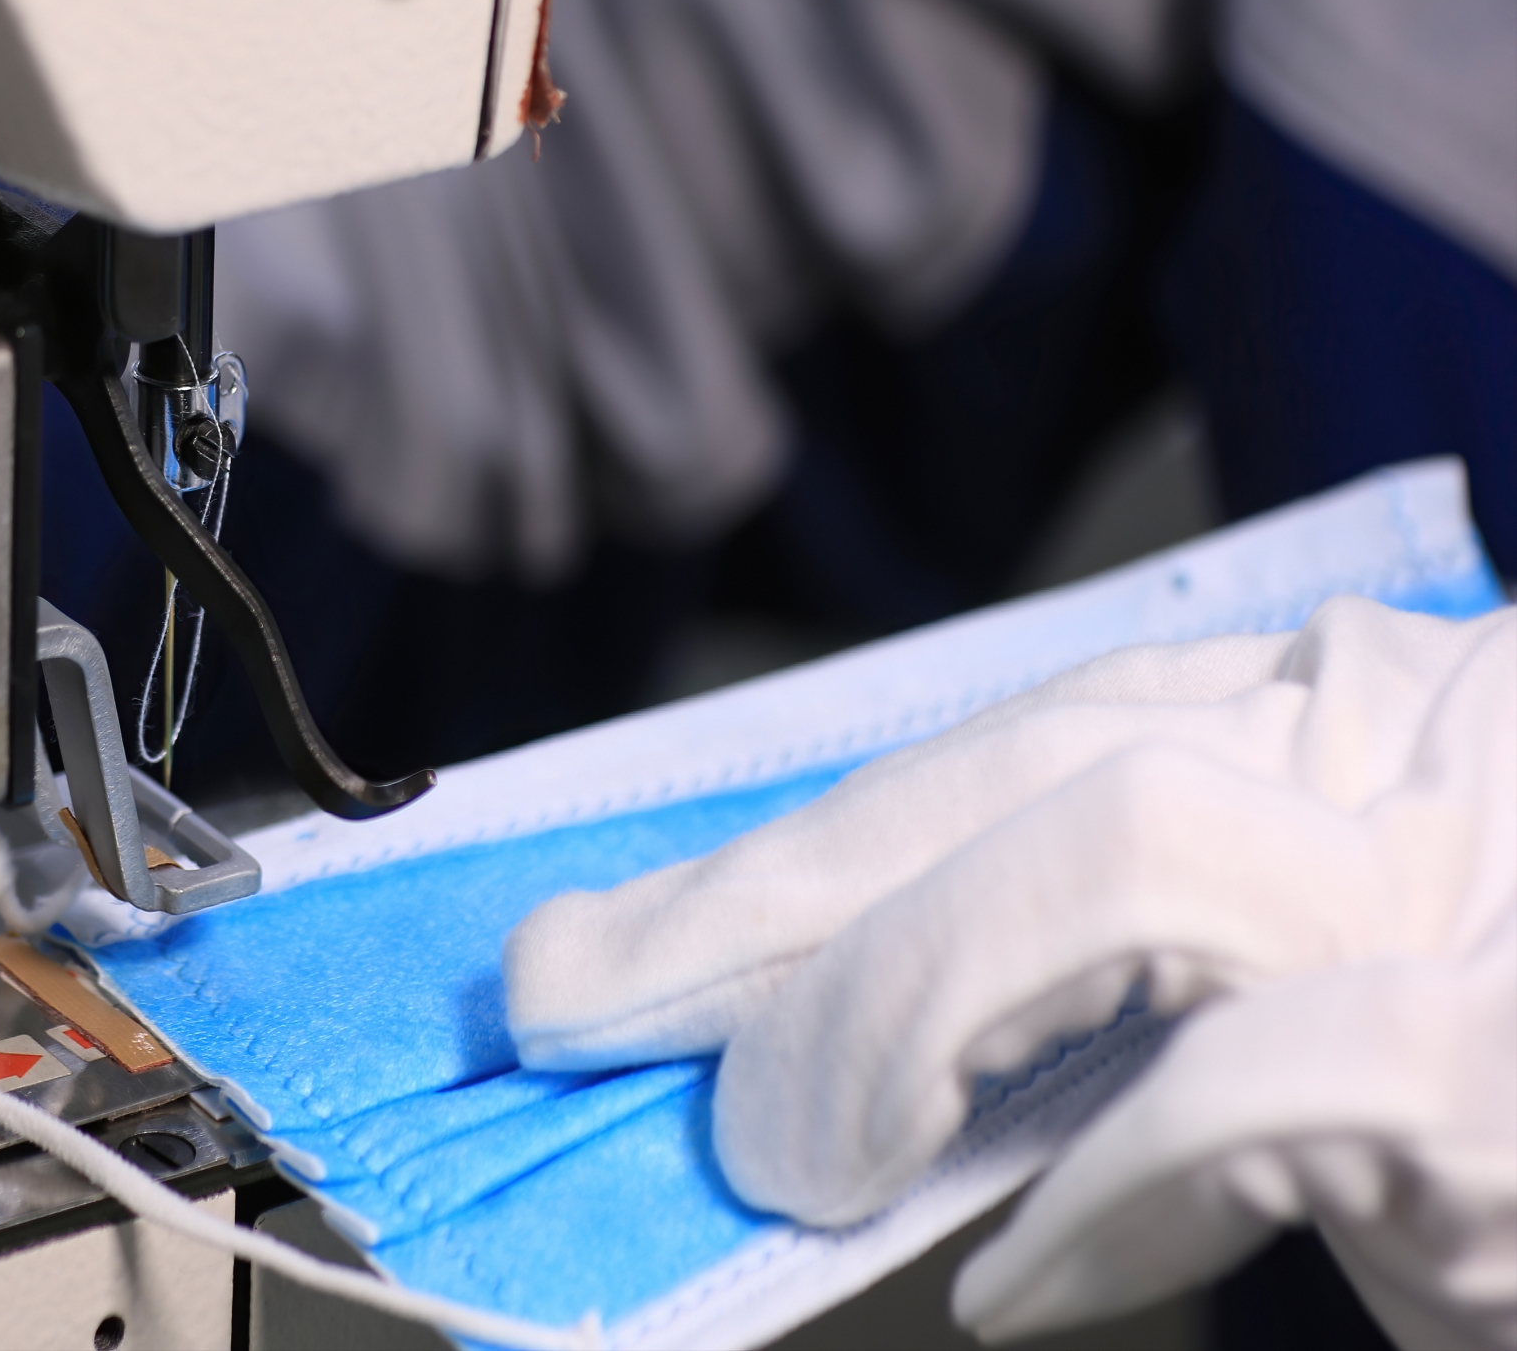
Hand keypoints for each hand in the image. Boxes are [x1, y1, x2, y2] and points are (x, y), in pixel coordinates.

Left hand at [504, 598, 1515, 1345]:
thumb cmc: (1500, 1092)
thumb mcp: (1289, 984)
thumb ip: (1089, 981)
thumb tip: (813, 1034)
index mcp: (1331, 714)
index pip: (998, 742)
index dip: (785, 846)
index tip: (611, 937)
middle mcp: (1413, 744)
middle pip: (1009, 774)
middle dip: (752, 905)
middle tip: (580, 1011)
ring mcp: (1474, 889)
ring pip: (1106, 857)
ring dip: (889, 1015)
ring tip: (796, 1153)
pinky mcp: (1514, 1069)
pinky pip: (1259, 1084)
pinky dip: (1108, 1198)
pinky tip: (1033, 1289)